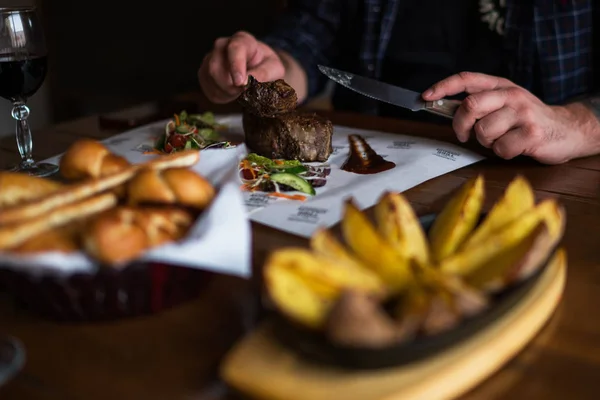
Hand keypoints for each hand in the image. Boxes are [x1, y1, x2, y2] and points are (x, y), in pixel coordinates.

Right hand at [198, 31, 285, 103]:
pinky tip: (231, 93)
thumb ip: (264, 74)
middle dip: (230, 86)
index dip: (236, 67)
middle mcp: (222, 46)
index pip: (235, 49)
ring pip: (210, 79)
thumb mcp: (274, 68)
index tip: (241, 83)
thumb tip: (249, 82)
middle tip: (244, 92)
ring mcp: (210, 58)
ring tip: (240, 91)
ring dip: (226, 92)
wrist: (256, 66)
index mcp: (241, 40)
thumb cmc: (265, 65)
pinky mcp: (204, 72)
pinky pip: (208, 89)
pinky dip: (221, 96)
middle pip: (215, 67)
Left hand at [422, 72, 593, 163]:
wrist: (567, 129)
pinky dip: (502, 153)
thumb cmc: (527, 119)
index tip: (426, 97)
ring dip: (485, 142)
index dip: (443, 87)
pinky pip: (500, 148)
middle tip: (465, 135)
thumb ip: (480, 104)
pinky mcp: (531, 133)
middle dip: (461, 124)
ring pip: (483, 131)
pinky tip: (514, 147)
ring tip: (500, 139)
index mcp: (501, 85)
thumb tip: (444, 108)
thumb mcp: (504, 103)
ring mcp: (522, 113)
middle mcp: (511, 95)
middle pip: (470, 105)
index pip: (466, 79)